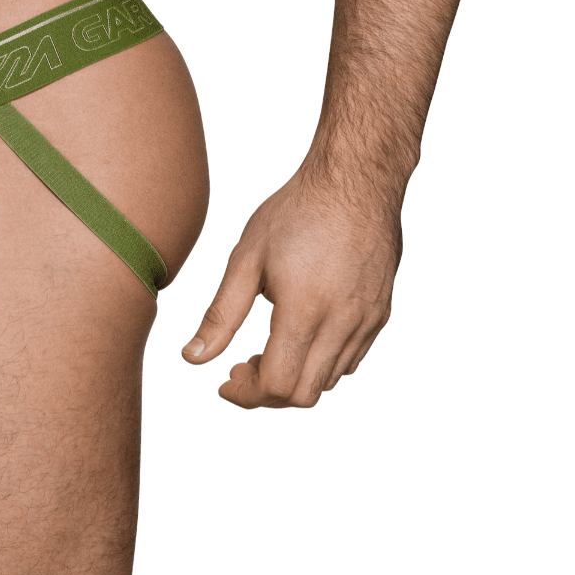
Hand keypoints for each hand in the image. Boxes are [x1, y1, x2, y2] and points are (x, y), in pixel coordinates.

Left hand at [182, 168, 399, 407]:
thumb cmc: (298, 211)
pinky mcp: (380, 314)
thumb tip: (193, 358)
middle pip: (303, 395)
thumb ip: (220, 314)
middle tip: (241, 366)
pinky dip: (321, 364)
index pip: (275, 385)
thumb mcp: (247, 257)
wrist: (356, 179)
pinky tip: (301, 336)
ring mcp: (366, 322)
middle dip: (266, 393)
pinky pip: (351, 361)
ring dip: (295, 379)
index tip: (225, 379)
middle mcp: (342, 324)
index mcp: (304, 311)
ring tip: (268, 349)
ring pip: (329, 381)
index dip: (245, 393)